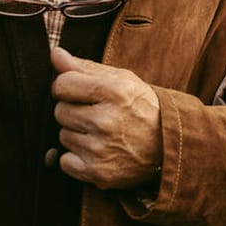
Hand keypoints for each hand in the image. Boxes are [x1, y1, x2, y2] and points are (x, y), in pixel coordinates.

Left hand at [50, 46, 163, 189]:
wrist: (170, 147)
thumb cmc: (144, 109)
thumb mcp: (122, 81)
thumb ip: (85, 67)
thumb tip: (55, 54)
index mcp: (114, 92)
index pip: (62, 84)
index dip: (69, 87)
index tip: (82, 93)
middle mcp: (106, 120)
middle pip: (60, 111)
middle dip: (75, 112)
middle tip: (99, 115)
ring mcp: (101, 148)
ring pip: (63, 136)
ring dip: (78, 135)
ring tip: (103, 134)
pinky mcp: (97, 172)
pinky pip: (65, 161)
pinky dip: (77, 159)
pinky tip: (98, 152)